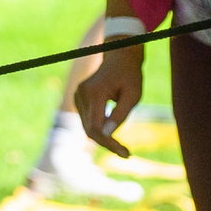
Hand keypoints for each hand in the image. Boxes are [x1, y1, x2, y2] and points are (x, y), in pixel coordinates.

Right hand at [72, 43, 141, 157]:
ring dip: (104, 137)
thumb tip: (108, 134)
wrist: (120, 57)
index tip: (125, 153)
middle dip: (107, 143)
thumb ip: (120, 115)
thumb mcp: (133, 95)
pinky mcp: (78, 98)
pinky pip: (87, 120)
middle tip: (126, 154)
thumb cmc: (130, 75)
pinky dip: (99, 129)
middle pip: (90, 129)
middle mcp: (81, 94)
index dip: (109, 143)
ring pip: (87, 127)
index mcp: (95, 92)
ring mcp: (77, 95)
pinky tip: (112, 129)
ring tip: (122, 144)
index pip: (96, 127)